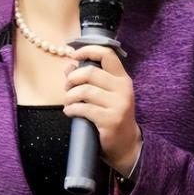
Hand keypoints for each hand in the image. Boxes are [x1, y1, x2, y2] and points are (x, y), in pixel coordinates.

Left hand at [63, 44, 141, 176]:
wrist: (126, 143)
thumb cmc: (112, 114)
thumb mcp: (105, 94)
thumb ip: (89, 78)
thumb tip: (69, 65)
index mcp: (122, 78)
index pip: (107, 54)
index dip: (88, 50)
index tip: (74, 55)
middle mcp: (123, 88)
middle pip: (91, 72)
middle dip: (73, 78)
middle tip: (67, 87)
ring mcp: (118, 104)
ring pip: (85, 91)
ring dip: (70, 96)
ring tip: (68, 102)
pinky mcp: (110, 120)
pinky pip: (83, 108)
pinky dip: (71, 109)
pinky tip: (69, 112)